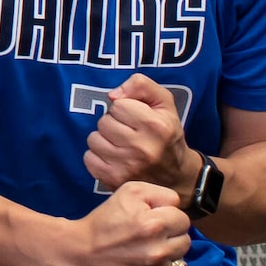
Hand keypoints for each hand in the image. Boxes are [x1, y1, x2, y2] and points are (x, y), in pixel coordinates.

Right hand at [53, 182, 193, 265]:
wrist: (74, 255)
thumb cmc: (101, 222)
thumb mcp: (128, 193)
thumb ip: (160, 194)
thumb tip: (176, 207)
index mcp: (154, 225)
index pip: (183, 220)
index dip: (168, 218)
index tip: (152, 220)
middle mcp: (158, 252)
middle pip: (185, 243)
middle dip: (170, 238)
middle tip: (148, 237)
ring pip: (178, 265)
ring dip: (165, 259)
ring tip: (143, 254)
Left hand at [80, 73, 189, 191]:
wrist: (177, 176)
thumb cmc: (167, 134)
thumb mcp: (164, 103)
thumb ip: (141, 85)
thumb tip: (112, 95)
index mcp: (156, 126)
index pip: (117, 105)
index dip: (125, 110)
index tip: (136, 120)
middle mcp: (142, 148)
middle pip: (103, 122)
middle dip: (113, 124)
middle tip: (129, 134)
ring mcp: (128, 167)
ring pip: (93, 139)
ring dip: (104, 140)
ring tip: (122, 146)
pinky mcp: (114, 180)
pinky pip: (88, 158)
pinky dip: (98, 157)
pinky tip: (114, 159)